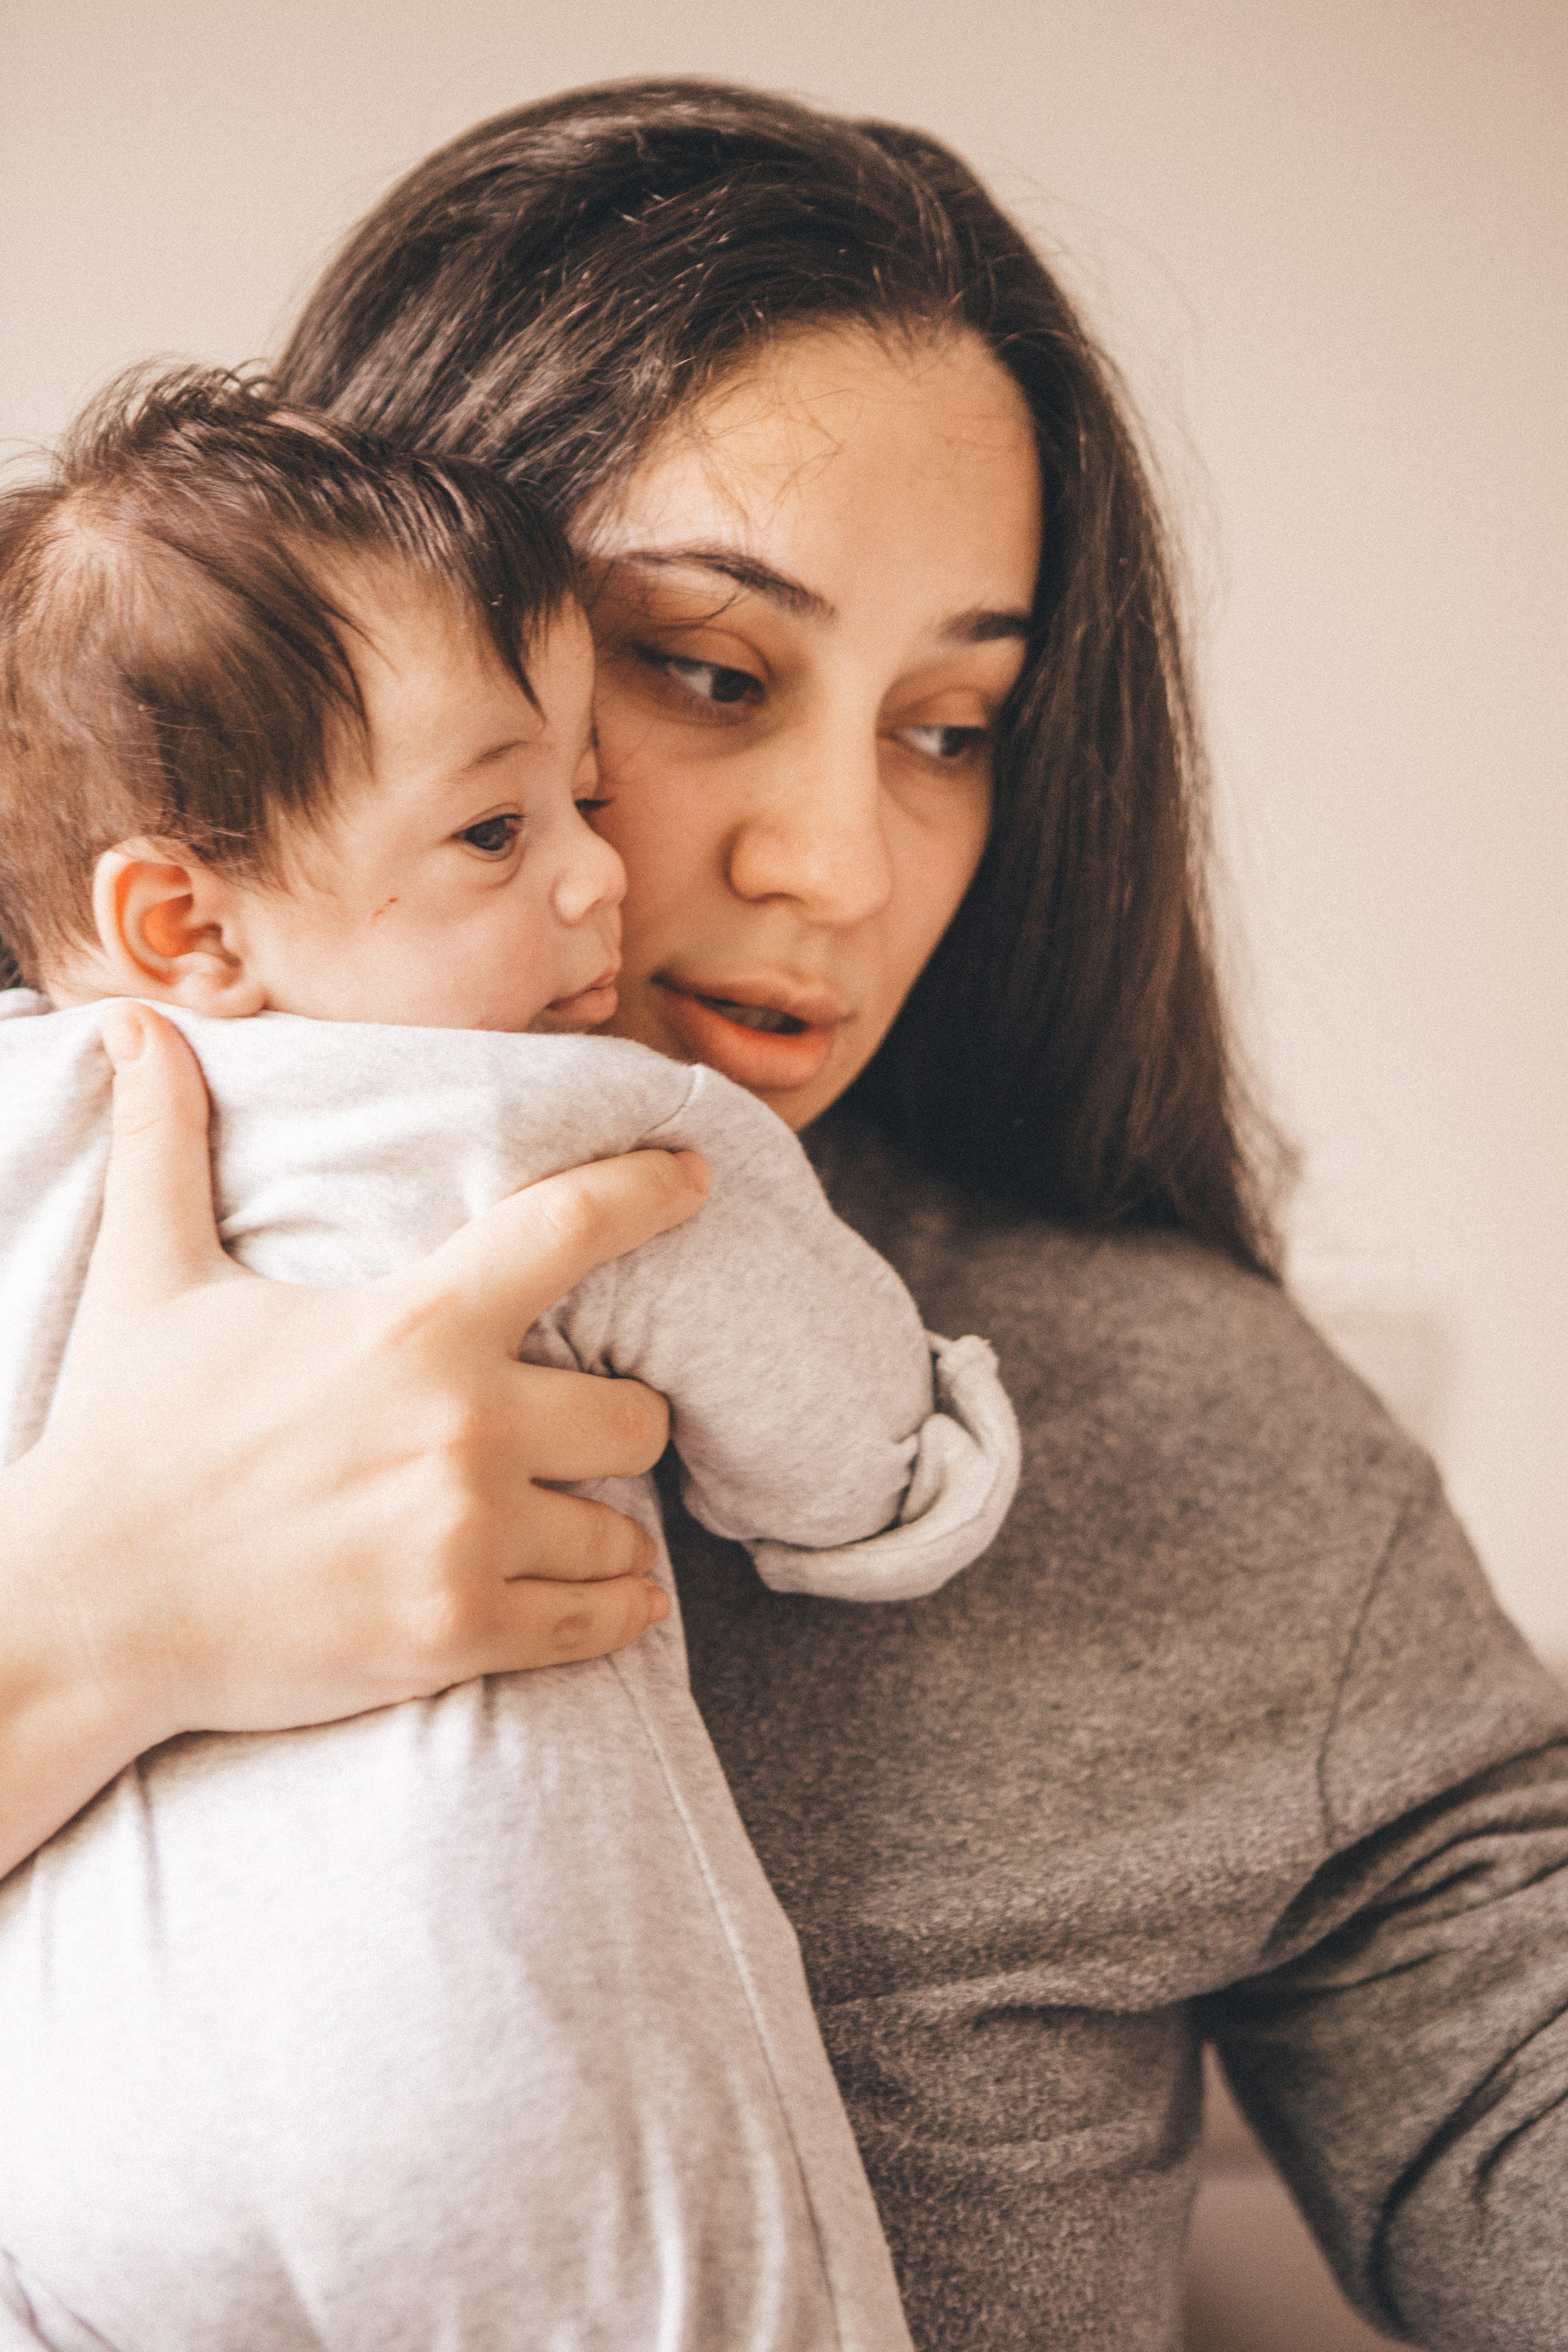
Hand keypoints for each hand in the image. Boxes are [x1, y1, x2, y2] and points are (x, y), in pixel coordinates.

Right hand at [0, 1002, 707, 1876]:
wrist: (86, 1613)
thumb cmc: (126, 1439)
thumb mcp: (148, 1280)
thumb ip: (164, 1147)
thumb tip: (133, 1024)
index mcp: (413, 1326)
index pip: (571, 1228)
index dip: (649, 1191)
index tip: (697, 1178)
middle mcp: (462, 1427)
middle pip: (638, 1414)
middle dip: (615, 1422)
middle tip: (572, 1432)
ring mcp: (466, 1537)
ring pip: (626, 1525)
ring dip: (602, 1524)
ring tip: (559, 1520)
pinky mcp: (458, 1633)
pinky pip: (602, 1620)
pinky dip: (612, 1609)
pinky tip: (598, 1593)